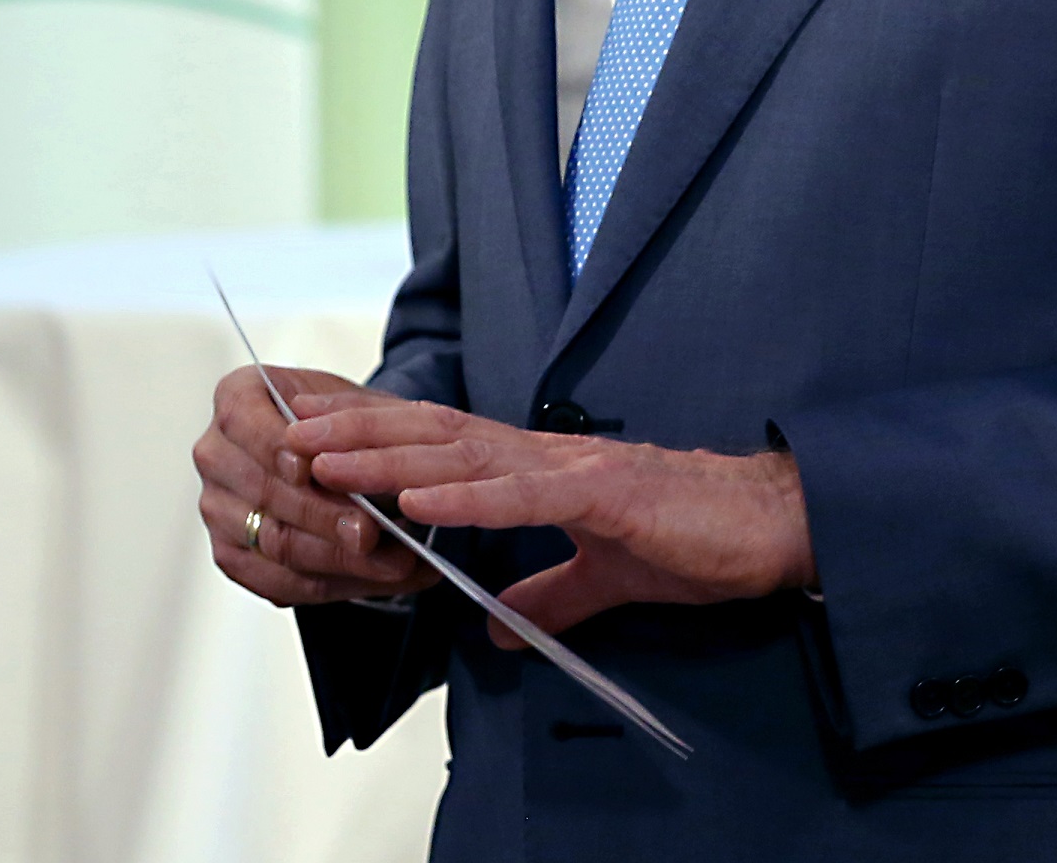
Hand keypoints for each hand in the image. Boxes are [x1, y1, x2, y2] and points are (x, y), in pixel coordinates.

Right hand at [193, 365, 439, 608]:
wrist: (340, 455)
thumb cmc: (341, 424)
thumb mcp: (357, 404)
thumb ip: (357, 425)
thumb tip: (362, 456)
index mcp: (236, 398)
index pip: (247, 425)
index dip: (279, 450)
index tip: (316, 468)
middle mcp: (217, 453)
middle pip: (264, 492)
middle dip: (323, 516)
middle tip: (371, 532)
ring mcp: (218, 509)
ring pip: (275, 543)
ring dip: (338, 558)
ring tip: (392, 562)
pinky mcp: (233, 556)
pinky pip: (280, 582)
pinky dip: (334, 584)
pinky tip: (377, 578)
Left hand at [286, 401, 813, 643]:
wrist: (771, 529)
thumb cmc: (694, 541)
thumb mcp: (604, 577)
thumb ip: (546, 592)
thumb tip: (494, 625)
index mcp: (539, 471)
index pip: (439, 446)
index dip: (374, 437)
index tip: (311, 434)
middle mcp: (544, 457)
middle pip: (432, 437)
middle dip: (355, 433)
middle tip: (285, 430)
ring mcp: (572, 470)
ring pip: (462, 456)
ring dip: (387, 457)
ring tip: (325, 459)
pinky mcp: (607, 495)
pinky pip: (523, 495)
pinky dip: (467, 497)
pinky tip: (417, 501)